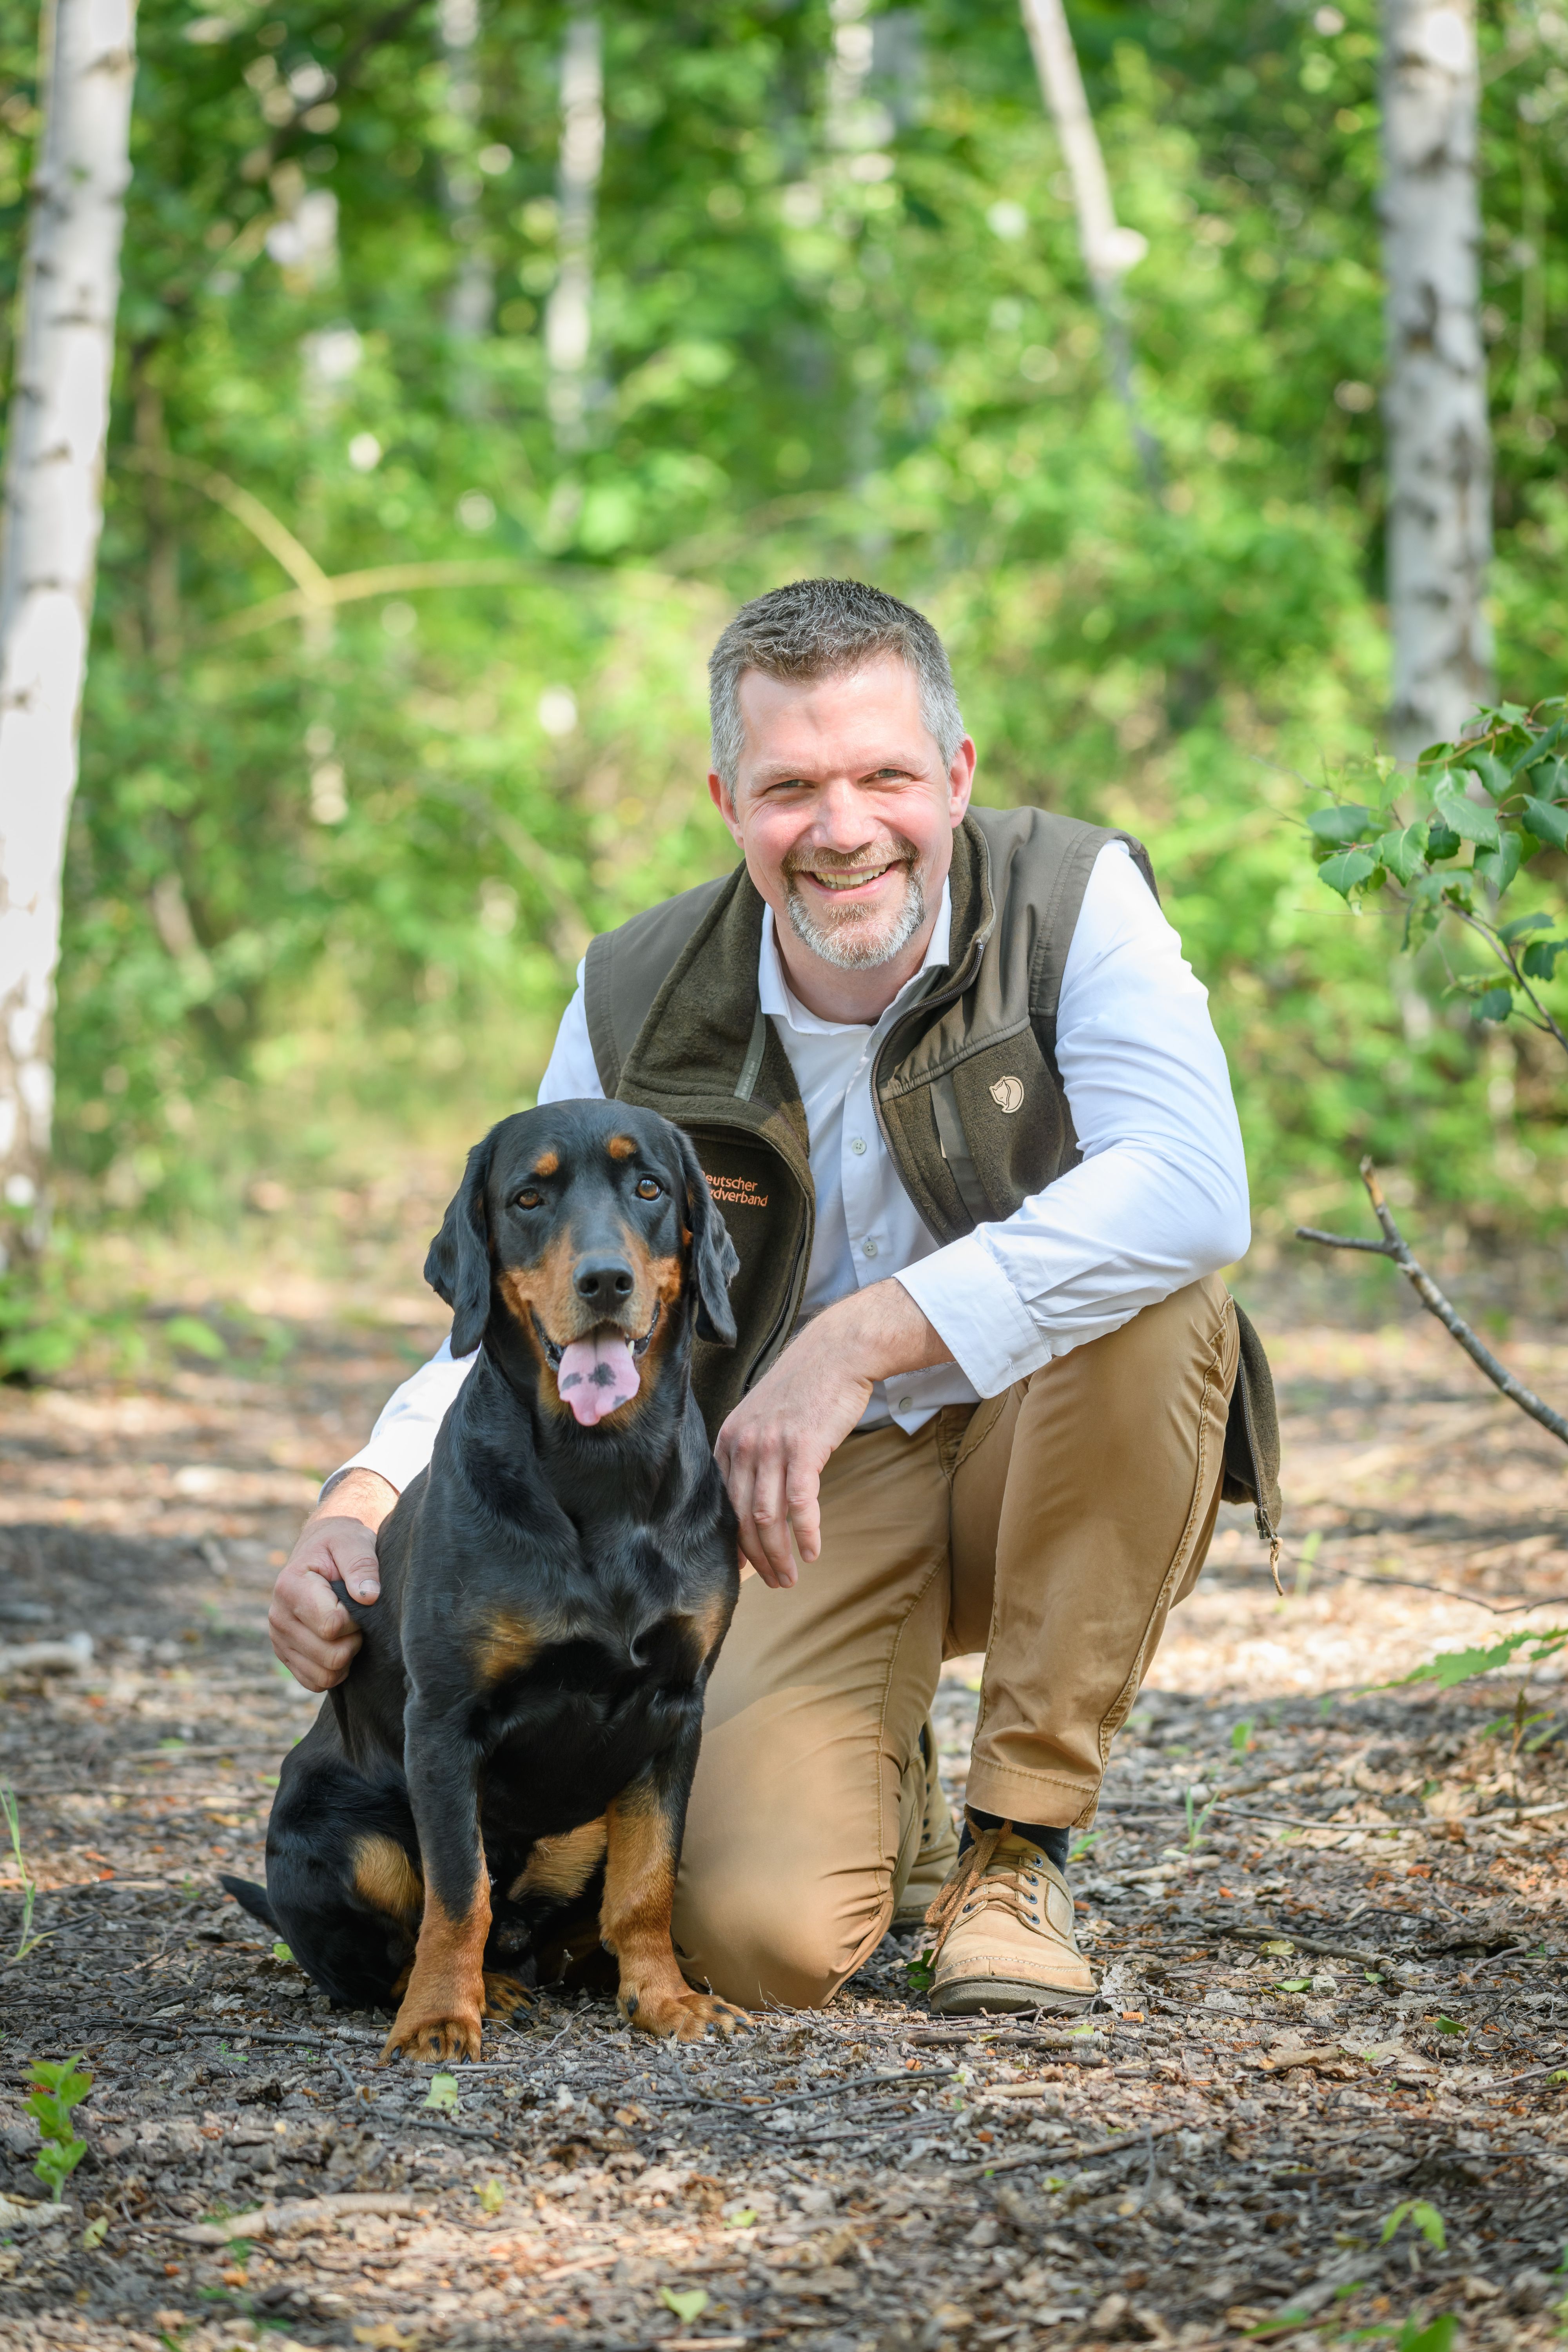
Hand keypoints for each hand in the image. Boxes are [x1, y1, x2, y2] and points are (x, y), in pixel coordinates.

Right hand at [268, 1469, 397, 1690]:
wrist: (323, 1552)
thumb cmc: (341, 1544)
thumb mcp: (354, 1541)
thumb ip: (362, 1564)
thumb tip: (368, 1597)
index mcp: (289, 1586)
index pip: (331, 1625)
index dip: (357, 1619)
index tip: (360, 1600)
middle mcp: (277, 1617)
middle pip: (330, 1656)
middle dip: (354, 1639)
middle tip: (358, 1617)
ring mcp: (279, 1640)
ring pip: (325, 1675)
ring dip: (347, 1656)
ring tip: (349, 1629)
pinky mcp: (287, 1656)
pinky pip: (316, 1682)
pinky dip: (335, 1670)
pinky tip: (340, 1643)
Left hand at [715, 1280, 949, 1588]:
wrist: (836, 1353)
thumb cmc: (804, 1390)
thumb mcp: (763, 1420)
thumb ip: (752, 1458)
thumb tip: (752, 1504)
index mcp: (728, 1441)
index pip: (723, 1504)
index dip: (733, 1542)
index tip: (744, 1569)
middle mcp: (743, 1445)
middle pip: (742, 1518)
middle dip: (756, 1558)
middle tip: (773, 1583)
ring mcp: (772, 1446)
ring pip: (767, 1517)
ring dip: (779, 1554)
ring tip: (790, 1577)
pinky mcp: (804, 1447)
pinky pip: (800, 1503)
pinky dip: (805, 1533)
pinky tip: (812, 1552)